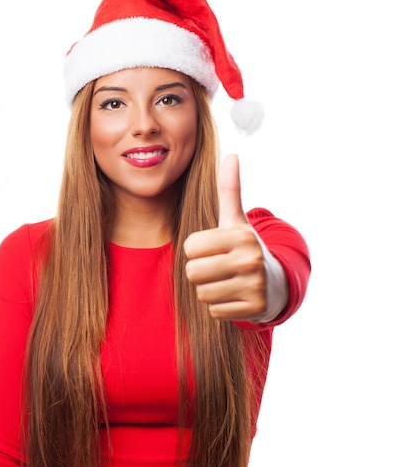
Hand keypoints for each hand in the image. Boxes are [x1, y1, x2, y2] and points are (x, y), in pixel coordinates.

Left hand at [184, 154, 266, 320]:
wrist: (276, 283)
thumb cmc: (245, 248)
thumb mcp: (236, 220)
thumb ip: (229, 190)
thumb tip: (232, 154)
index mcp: (241, 235)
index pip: (190, 247)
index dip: (197, 250)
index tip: (214, 249)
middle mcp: (250, 259)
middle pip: (193, 272)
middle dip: (201, 272)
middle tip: (219, 268)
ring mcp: (254, 285)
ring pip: (202, 293)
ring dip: (210, 290)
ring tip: (228, 281)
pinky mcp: (254, 309)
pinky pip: (215, 311)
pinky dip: (221, 306)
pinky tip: (236, 296)